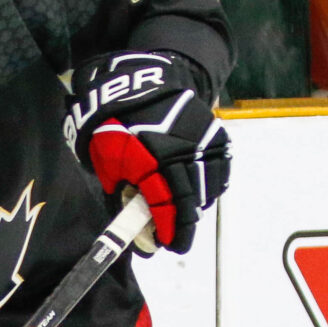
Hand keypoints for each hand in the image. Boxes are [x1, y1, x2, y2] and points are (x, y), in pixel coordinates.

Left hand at [64, 50, 230, 253]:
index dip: (168, 229)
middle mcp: (183, 151)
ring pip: (209, 187)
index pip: (166, 205)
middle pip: (191, 200)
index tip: (167, 245)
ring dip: (197, 206)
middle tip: (178, 240)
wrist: (140, 82)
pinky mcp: (214, 133)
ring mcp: (202, 141)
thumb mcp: (107, 159)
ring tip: (185, 216)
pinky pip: (220, 168)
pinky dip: (211, 184)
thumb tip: (134, 220)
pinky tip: (199, 192)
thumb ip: (121, 189)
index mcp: (153, 159)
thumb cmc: (116, 122)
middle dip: (185, 225)